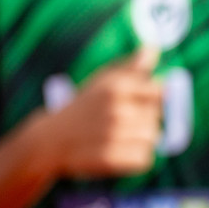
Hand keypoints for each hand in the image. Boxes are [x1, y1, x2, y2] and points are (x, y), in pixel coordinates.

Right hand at [44, 48, 162, 177]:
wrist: (50, 140)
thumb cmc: (83, 108)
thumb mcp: (103, 82)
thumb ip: (132, 68)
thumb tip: (153, 48)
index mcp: (117, 87)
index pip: (159, 91)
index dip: (153, 98)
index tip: (139, 102)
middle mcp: (116, 110)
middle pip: (157, 116)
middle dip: (144, 120)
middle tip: (122, 123)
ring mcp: (113, 135)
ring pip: (153, 138)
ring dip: (141, 140)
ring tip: (121, 137)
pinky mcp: (110, 159)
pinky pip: (144, 159)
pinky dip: (137, 158)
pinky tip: (120, 152)